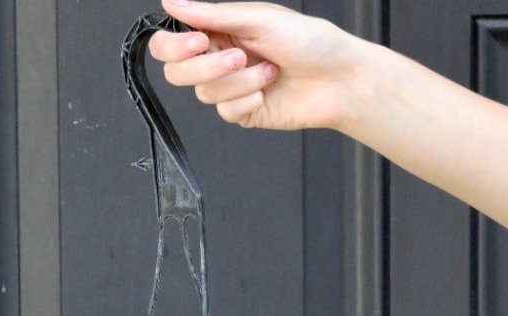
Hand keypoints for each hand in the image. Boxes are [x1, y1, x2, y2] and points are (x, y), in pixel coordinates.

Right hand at [150, 0, 366, 131]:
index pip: (170, 43)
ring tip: (268, 70)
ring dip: (238, 81)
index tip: (197, 41)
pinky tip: (268, 90)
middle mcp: (218, 60)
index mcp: (218, 31)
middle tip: (238, 56)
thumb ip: (210, 13)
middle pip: (177, 73)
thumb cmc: (308, 41)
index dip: (173, 45)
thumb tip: (171, 1)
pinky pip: (226, 111)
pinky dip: (248, 98)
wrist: (337, 78)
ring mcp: (229, 89)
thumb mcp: (257, 17)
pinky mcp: (241, 112)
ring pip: (204, 93)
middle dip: (206, 66)